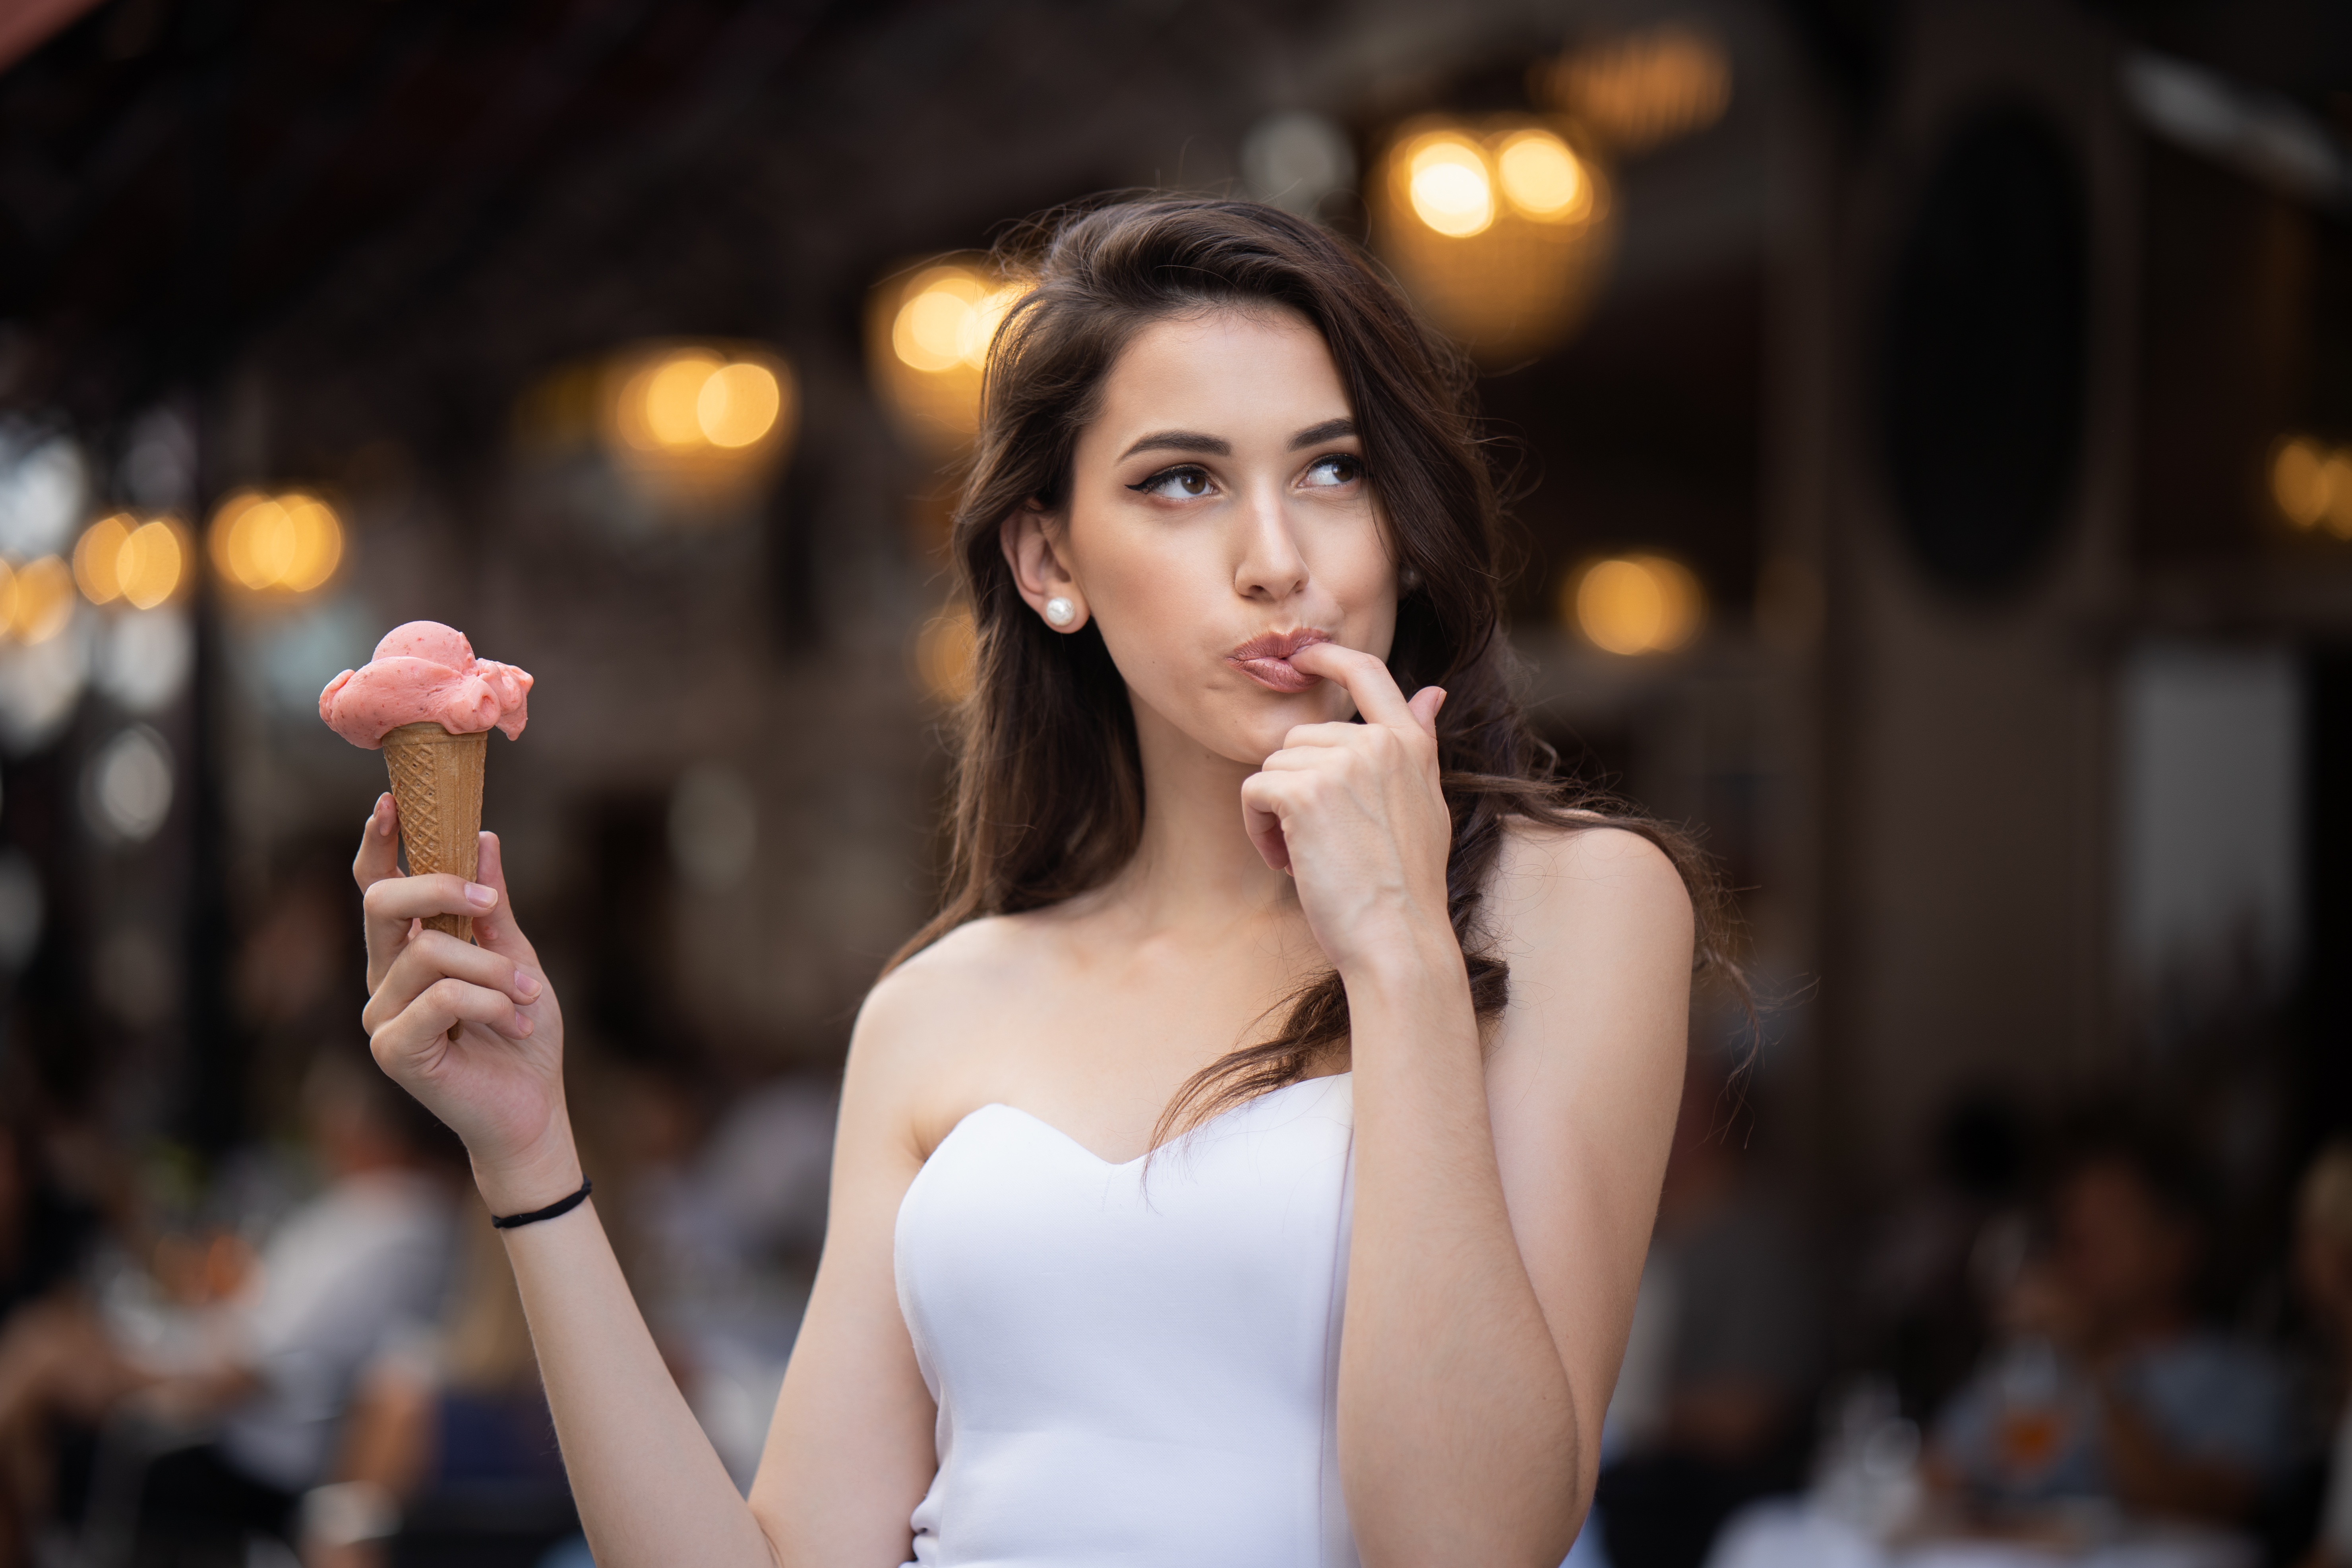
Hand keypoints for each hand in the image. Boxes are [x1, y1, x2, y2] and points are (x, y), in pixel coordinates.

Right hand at [353, 795, 577, 1212]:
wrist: (533, 1108)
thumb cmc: (523, 1033)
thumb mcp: (518, 957)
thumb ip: (492, 906)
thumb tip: (482, 840)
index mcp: (408, 951)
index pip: (376, 888)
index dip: (377, 845)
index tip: (390, 803)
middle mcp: (383, 979)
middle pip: (382, 904)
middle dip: (440, 890)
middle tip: (487, 903)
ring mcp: (382, 1016)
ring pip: (427, 952)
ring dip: (492, 968)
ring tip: (527, 994)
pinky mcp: (393, 1051)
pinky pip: (439, 999)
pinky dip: (489, 1001)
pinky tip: (516, 1020)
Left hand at [1239, 643, 1452, 974]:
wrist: (1397, 938)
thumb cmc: (1406, 885)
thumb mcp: (1425, 805)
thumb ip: (1419, 745)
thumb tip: (1432, 692)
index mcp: (1409, 744)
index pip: (1368, 674)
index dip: (1330, 657)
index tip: (1303, 658)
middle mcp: (1377, 743)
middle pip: (1300, 738)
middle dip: (1295, 786)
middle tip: (1317, 842)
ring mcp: (1341, 763)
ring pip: (1274, 766)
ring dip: (1275, 813)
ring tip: (1306, 857)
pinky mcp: (1304, 791)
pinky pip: (1255, 791)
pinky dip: (1258, 829)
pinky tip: (1286, 862)